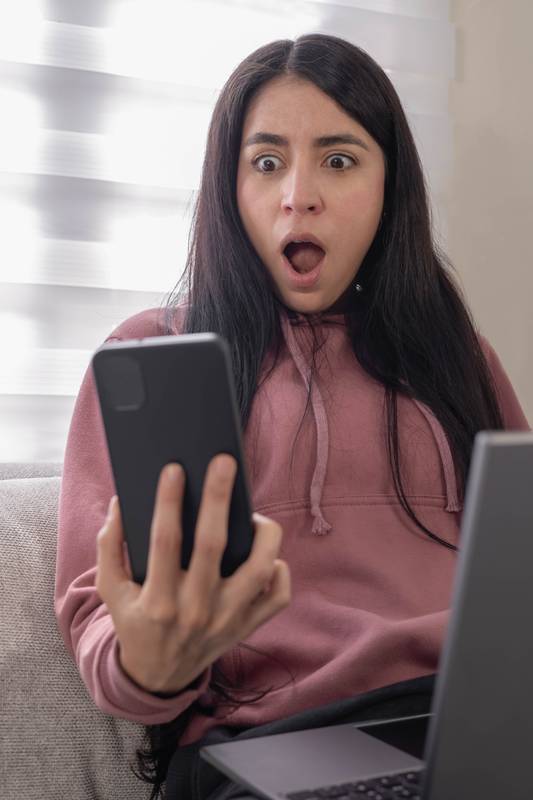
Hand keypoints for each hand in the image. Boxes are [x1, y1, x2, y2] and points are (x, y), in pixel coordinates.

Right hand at [95, 455, 290, 694]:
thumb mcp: (111, 591)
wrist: (158, 676)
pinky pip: (278, 596)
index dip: (168, 502)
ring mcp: (227, 620)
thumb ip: (110, 547)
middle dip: (218, 499)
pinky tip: (266, 554)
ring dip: (262, 535)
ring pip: (259, 569)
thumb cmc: (135, 622)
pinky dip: (279, 571)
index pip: (164, 542)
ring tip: (252, 514)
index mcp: (159, 600)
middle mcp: (196, 610)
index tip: (174, 469)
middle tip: (223, 464)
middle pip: (213, 545)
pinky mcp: (247, 627)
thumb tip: (119, 504)